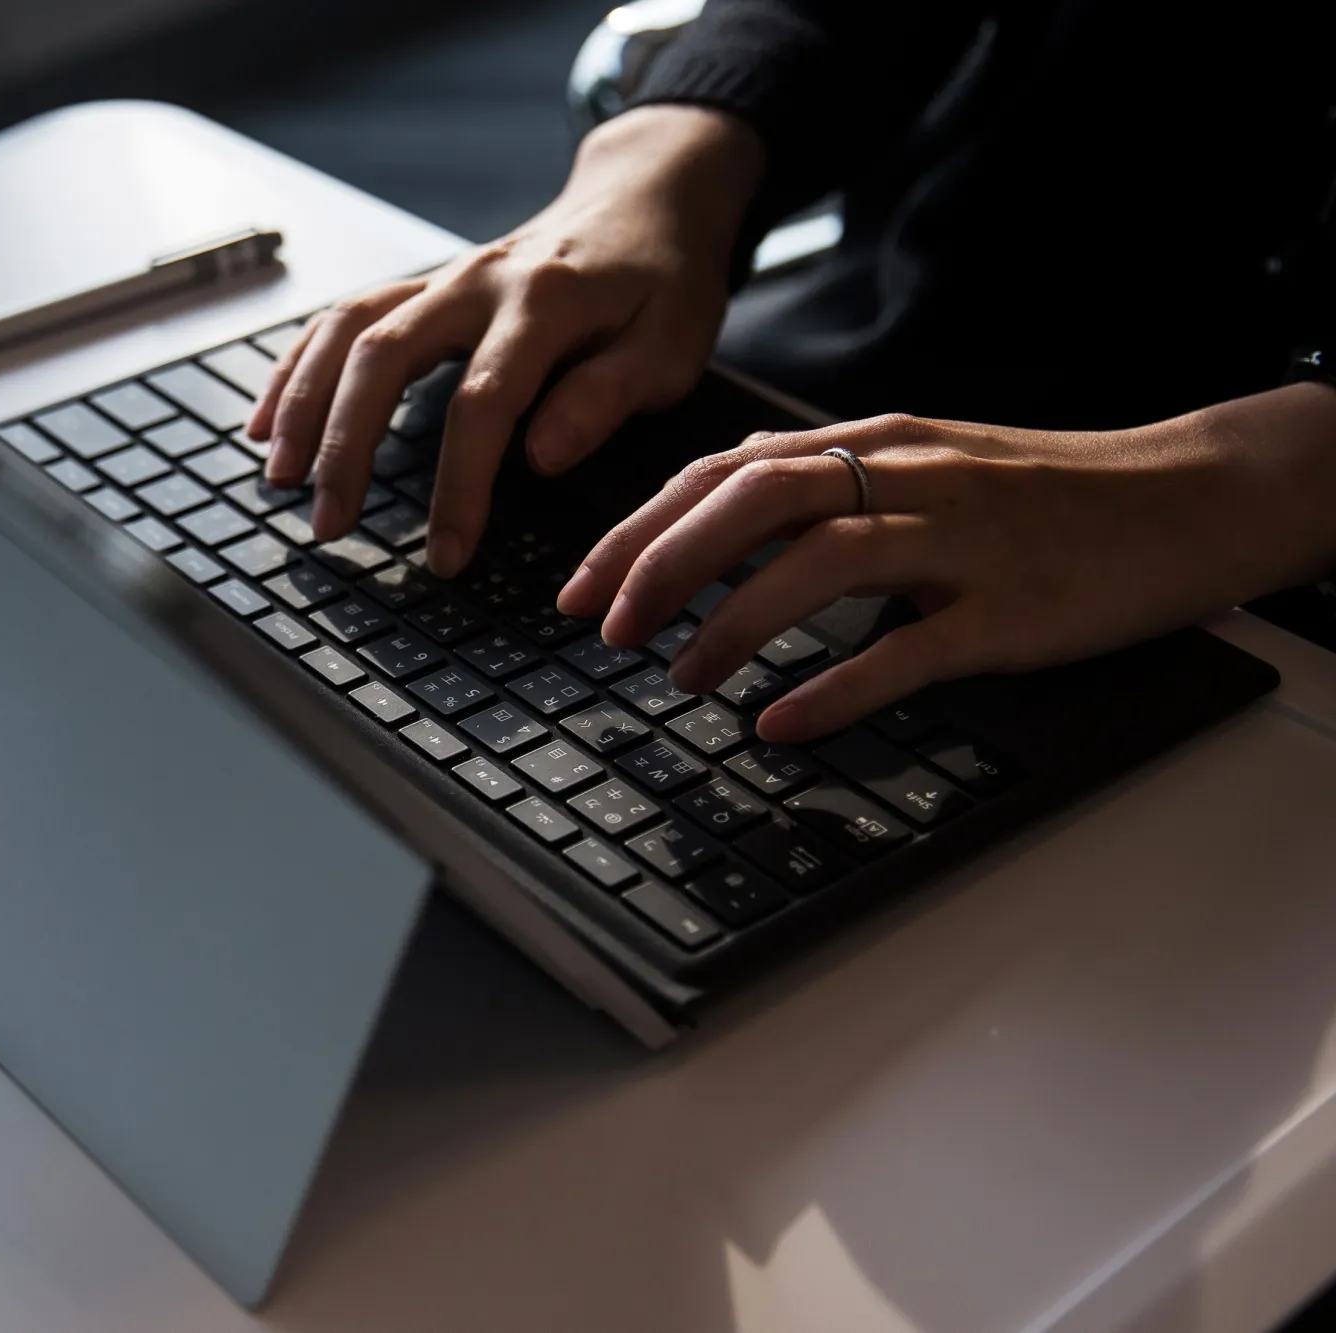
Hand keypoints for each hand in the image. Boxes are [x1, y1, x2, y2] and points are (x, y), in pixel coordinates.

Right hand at [244, 104, 763, 576]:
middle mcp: (479, 282)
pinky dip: (296, 368)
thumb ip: (605, 396)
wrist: (646, 194)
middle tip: (328, 523)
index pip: (484, 401)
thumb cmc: (664, 282)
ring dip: (303, 402)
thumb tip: (539, 456)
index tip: (445, 555)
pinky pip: (342, 319)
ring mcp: (443, 279)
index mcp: (546, 302)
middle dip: (346, 444)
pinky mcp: (424, 286)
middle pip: (385, 356)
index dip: (459, 485)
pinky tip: (266, 421)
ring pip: (349, 330)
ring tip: (278, 476)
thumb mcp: (670, 345)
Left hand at [555, 385, 1335, 741]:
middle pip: (752, 501)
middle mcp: (905, 476)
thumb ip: (825, 488)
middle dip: (661, 565)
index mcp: (872, 442)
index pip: (724, 472)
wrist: (1186, 497)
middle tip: (606, 630)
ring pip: (819, 564)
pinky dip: (833, 686)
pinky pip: (907, 647)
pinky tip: (778, 720)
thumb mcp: (921, 467)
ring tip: (678, 676)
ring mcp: (959, 540)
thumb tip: (712, 533)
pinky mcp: (1009, 608)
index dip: (640, 528)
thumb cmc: (1040, 494)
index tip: (580, 584)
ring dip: (730, 622)